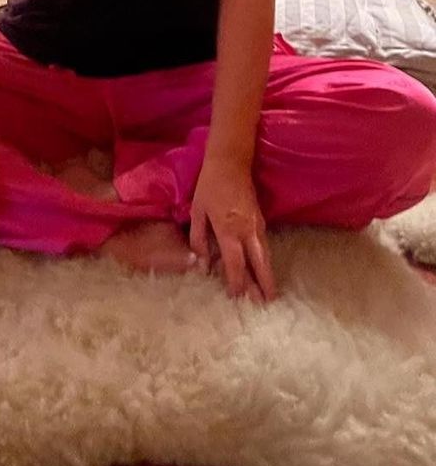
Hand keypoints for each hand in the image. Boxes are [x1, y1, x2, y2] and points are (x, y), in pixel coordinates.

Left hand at [189, 157, 276, 302]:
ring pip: (265, 255)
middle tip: (266, 303)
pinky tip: (263, 268)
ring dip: (267, 274)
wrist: (231, 162)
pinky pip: (264, 245)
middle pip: (259, 263)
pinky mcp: (262, 220)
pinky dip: (264, 260)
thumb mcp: (198, 211)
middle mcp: (247, 231)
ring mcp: (257, 225)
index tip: (237, 297)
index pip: (235, 263)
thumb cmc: (210, 186)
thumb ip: (199, 238)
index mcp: (228, 230)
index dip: (237, 282)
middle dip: (263, 284)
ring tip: (268, 293)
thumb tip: (202, 263)